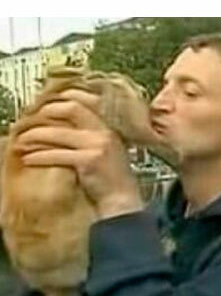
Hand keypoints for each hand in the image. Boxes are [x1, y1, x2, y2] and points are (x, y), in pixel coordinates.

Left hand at [11, 90, 143, 219]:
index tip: (50, 101)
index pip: (89, 101)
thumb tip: (65, 126)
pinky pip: (56, 155)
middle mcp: (105, 131)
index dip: (68, 97)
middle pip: (73, 109)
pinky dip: (39, 156)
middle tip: (32, 119)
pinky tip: (29, 159)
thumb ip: (92, 135)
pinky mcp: (88, 160)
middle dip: (48, 112)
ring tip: (22, 141)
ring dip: (36, 136)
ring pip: (59, 133)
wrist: (121, 198)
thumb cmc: (112, 177)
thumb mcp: (108, 148)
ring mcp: (98, 144)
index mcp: (110, 126)